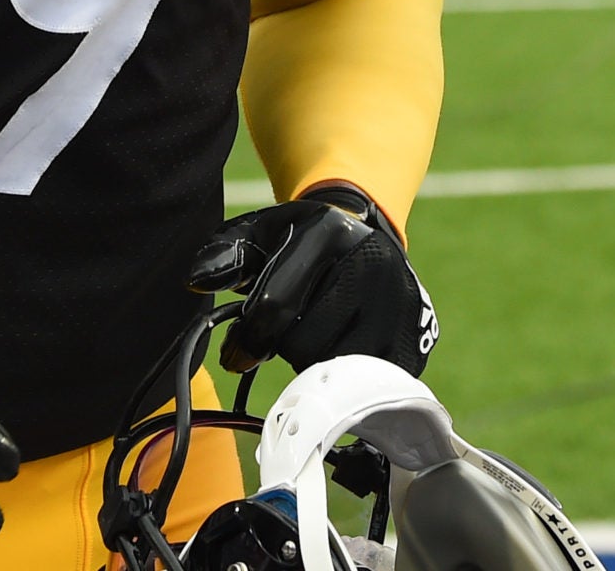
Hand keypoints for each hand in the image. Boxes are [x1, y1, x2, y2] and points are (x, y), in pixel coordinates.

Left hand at [189, 189, 437, 377]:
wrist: (364, 231)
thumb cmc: (301, 240)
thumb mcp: (260, 232)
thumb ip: (225, 255)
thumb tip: (197, 280)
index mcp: (328, 233)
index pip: (276, 306)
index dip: (248, 340)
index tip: (235, 358)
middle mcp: (372, 264)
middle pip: (306, 345)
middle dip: (285, 348)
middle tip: (287, 334)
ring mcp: (401, 303)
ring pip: (340, 371)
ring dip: (317, 366)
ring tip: (316, 338)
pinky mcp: (417, 336)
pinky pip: (370, 384)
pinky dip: (349, 380)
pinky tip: (341, 352)